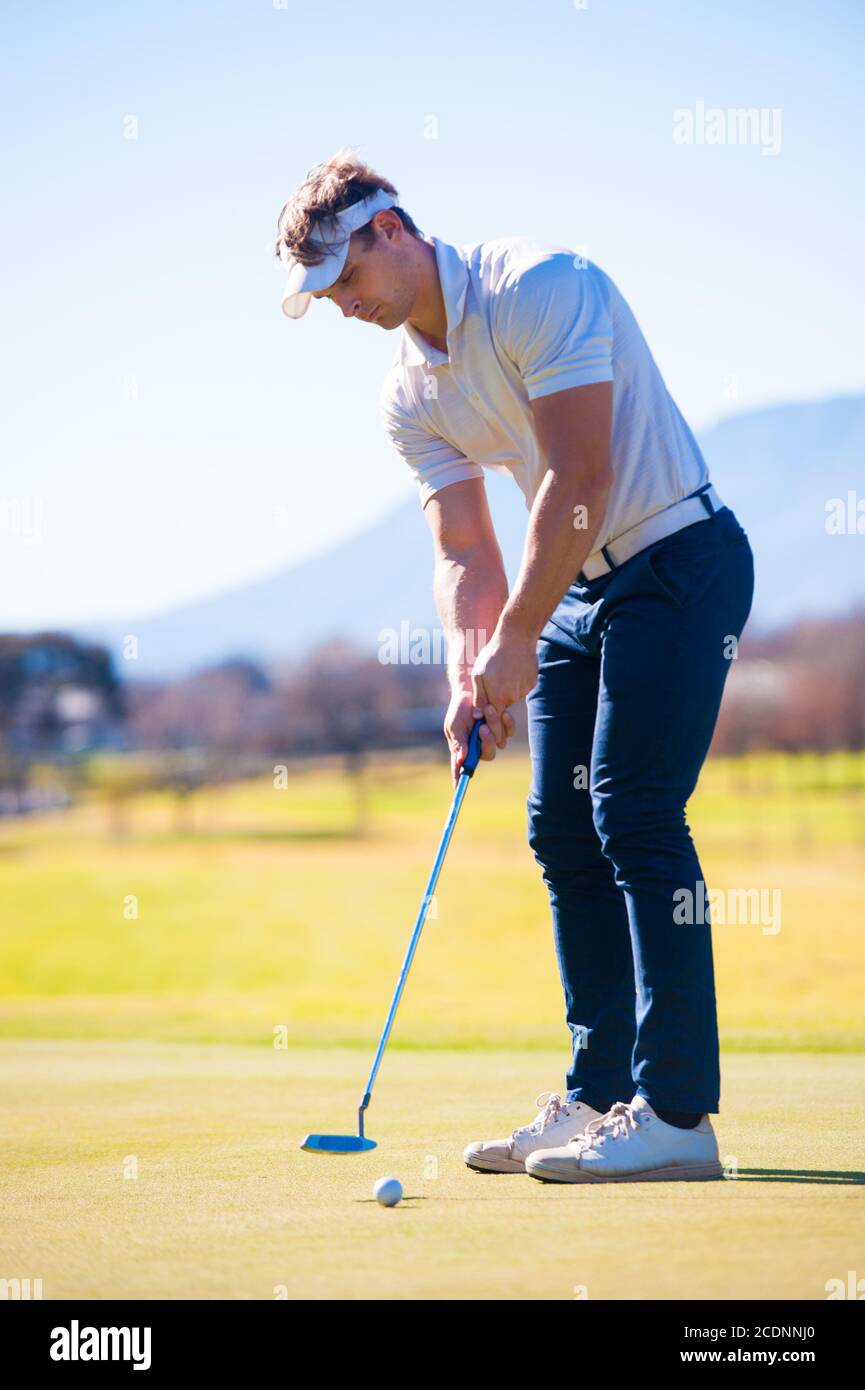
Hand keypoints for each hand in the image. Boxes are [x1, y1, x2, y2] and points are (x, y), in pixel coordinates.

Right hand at [443, 690, 497, 785]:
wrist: (471, 690)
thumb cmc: (459, 709)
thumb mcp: (454, 725)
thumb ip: (458, 742)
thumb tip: (461, 760)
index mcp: (464, 749)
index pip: (461, 769)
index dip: (459, 780)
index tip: (457, 789)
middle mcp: (479, 747)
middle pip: (488, 755)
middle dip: (487, 742)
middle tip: (483, 728)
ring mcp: (492, 738)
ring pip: (500, 741)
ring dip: (494, 724)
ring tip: (486, 709)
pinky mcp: (503, 728)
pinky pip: (510, 732)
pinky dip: (506, 722)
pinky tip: (502, 712)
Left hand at [471, 628, 536, 747]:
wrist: (516, 637)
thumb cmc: (493, 655)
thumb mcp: (479, 675)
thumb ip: (479, 697)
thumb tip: (478, 716)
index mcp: (498, 697)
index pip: (493, 719)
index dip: (488, 721)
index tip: (484, 719)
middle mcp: (513, 697)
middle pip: (502, 708)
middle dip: (496, 703)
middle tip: (491, 685)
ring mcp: (524, 690)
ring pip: (511, 697)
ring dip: (505, 690)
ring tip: (502, 671)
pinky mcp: (531, 683)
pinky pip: (520, 688)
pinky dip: (516, 682)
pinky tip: (512, 668)